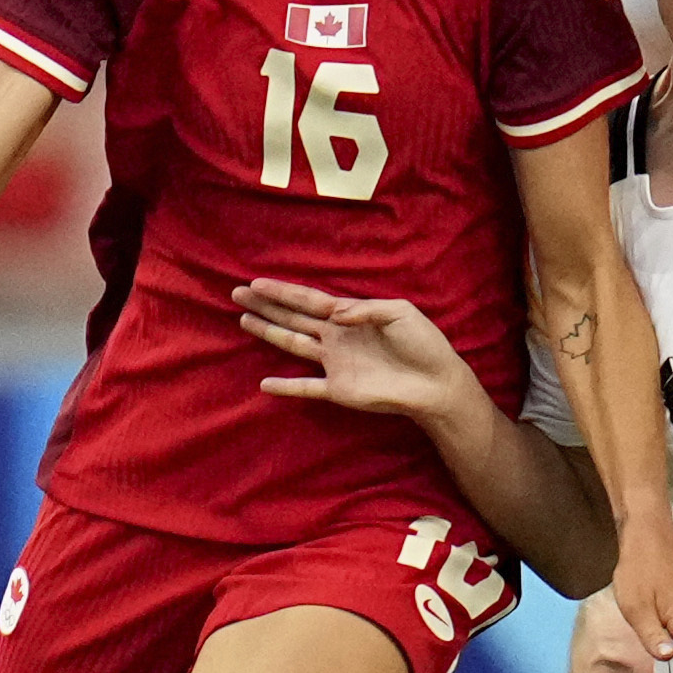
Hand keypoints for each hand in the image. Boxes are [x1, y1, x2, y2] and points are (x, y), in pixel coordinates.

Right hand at [233, 278, 467, 419]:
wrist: (435, 383)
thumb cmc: (423, 343)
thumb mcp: (399, 313)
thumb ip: (365, 309)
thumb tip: (334, 313)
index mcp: (350, 315)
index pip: (309, 300)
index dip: (283, 291)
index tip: (257, 282)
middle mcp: (336, 337)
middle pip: (293, 317)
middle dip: (266, 305)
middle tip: (237, 294)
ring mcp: (335, 363)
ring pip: (293, 344)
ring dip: (269, 332)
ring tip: (243, 320)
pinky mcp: (339, 389)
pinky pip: (306, 387)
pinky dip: (286, 387)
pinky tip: (265, 385)